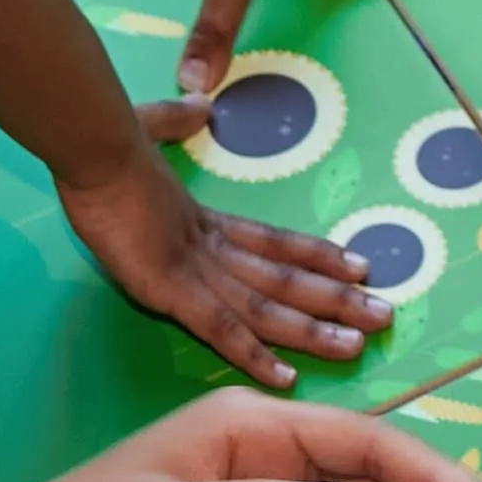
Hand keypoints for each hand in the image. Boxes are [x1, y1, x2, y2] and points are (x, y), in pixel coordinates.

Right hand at [65, 149, 389, 389]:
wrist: (96, 148)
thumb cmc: (112, 141)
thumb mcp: (149, 129)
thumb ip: (175, 122)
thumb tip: (199, 103)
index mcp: (206, 220)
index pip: (276, 241)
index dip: (319, 255)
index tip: (362, 266)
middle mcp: (213, 247)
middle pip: (287, 277)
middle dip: (337, 299)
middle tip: (385, 314)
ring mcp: (195, 270)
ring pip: (268, 306)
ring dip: (314, 329)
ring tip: (358, 345)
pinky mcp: (172, 289)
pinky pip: (220, 329)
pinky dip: (254, 355)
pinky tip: (286, 378)